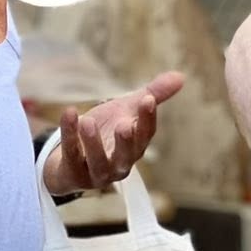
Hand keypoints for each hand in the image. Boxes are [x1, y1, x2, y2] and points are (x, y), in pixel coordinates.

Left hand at [41, 72, 186, 193]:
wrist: (70, 159)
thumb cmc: (104, 132)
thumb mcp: (126, 110)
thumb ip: (152, 94)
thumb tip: (181, 76)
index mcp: (135, 147)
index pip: (146, 135)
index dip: (147, 119)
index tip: (147, 100)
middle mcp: (120, 164)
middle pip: (127, 156)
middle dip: (126, 142)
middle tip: (124, 125)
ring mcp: (97, 173)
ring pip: (98, 162)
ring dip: (94, 143)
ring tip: (88, 120)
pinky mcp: (74, 174)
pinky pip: (71, 155)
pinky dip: (69, 136)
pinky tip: (69, 114)